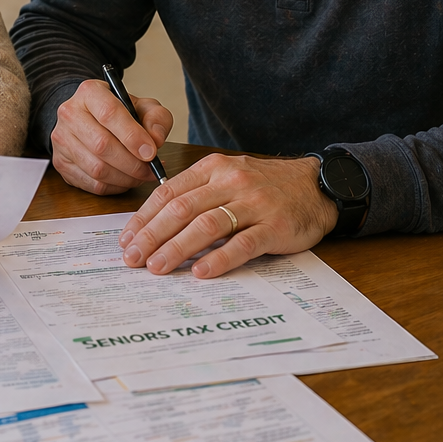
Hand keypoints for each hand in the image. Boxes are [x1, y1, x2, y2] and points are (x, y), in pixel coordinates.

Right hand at [50, 79, 173, 194]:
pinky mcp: (61, 163)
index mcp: (90, 92)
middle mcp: (70, 113)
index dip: (133, 136)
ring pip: (97, 168)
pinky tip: (125, 179)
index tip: (151, 152)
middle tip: (150, 169)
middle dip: (132, 163)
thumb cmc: (119, 113)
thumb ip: (156, 118)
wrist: (91, 118)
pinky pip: (91, 183)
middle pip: (102, 145)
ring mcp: (61, 139)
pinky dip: (114, 187)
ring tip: (141, 175)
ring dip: (125, 178)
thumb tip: (156, 140)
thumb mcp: (143, 107)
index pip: (110, 113)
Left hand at [119, 154, 337, 277]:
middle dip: (152, 236)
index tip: (126, 239)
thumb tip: (155, 224)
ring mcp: (254, 204)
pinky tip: (201, 272)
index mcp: (213, 169)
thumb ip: (196, 194)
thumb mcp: (228, 178)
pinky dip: (219, 259)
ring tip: (157, 267)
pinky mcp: (275, 226)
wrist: (316, 186)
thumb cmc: (265, 187)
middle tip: (133, 259)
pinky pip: (242, 244)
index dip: (143, 218)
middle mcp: (231, 182)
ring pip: (207, 225)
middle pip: (182, 209)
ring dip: (177, 248)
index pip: (168, 193)